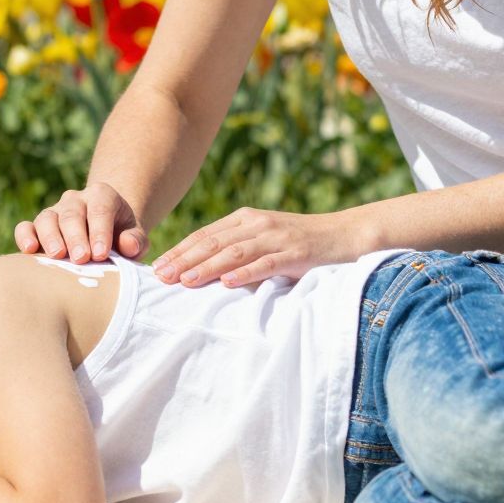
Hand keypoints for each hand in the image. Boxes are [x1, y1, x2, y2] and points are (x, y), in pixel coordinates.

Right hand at [16, 182, 147, 263]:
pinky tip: (29, 250)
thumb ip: (136, 240)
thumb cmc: (121, 237)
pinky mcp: (37, 226)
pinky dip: (25, 236)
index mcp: (102, 196)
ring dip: (51, 237)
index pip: (100, 209)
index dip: (100, 231)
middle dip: (76, 237)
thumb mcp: (135, 235)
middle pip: (72, 214)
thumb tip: (128, 246)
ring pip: (47, 218)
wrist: (103, 234)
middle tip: (81, 259)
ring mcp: (55, 212)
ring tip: (57, 256)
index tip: (101, 254)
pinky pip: (26, 227)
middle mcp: (76, 200)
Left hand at [152, 206, 371, 289]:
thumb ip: (239, 249)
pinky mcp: (295, 252)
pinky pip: (266, 263)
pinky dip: (245, 273)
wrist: (346, 234)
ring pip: (235, 252)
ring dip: (207, 267)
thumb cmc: (302, 243)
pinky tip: (227, 283)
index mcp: (247, 219)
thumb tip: (202, 272)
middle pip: (214, 242)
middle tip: (161, 277)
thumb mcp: (266, 239)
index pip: (205, 235)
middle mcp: (258, 224)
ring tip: (185, 281)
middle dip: (184, 260)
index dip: (180, 250)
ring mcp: (277, 237)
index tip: (157, 268)